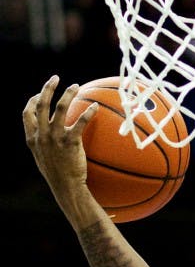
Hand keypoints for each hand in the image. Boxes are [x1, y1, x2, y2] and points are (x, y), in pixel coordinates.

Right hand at [22, 76, 95, 205]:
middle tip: (56, 78)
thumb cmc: (58, 175)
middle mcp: (41, 136)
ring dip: (67, 94)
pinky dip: (88, 112)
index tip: (39, 94)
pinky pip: (80, 122)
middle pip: (41, 105)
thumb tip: (52, 134)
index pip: (27, 114)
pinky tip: (95, 106)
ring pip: (58, 108)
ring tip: (75, 86)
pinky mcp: (70, 142)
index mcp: (32, 139)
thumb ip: (45, 144)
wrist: (66, 188)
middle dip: (47, 88)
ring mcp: (54, 138)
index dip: (32, 101)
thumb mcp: (44, 159)